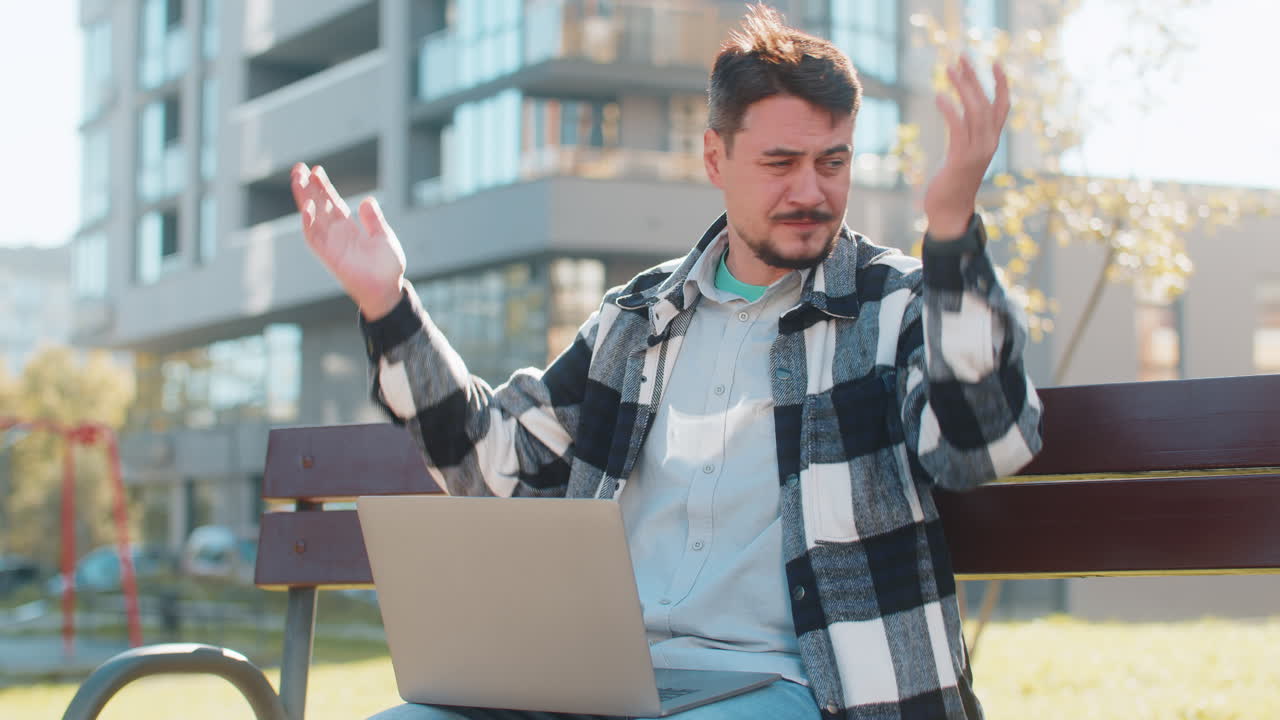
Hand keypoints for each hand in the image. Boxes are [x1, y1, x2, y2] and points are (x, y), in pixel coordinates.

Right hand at [290, 163, 406, 319]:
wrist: (387, 290)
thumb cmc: (387, 267)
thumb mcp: (383, 237)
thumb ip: (373, 220)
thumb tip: (366, 200)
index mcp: (349, 228)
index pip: (331, 203)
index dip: (323, 187)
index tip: (315, 170)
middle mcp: (336, 234)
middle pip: (318, 206)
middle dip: (307, 188)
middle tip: (297, 167)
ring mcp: (331, 244)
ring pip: (312, 218)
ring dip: (303, 199)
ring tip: (296, 179)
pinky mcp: (329, 257)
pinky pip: (315, 239)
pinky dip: (309, 224)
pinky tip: (306, 208)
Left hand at [923, 57, 1009, 239]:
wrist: (950, 213)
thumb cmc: (952, 185)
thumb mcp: (962, 156)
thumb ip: (965, 138)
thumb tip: (958, 121)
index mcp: (991, 141)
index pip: (1002, 106)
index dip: (1002, 84)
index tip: (995, 63)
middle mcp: (989, 143)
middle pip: (986, 102)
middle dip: (974, 77)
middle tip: (961, 57)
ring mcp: (977, 151)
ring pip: (975, 110)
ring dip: (962, 87)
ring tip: (948, 70)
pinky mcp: (962, 159)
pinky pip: (959, 128)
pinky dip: (950, 110)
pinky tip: (939, 96)